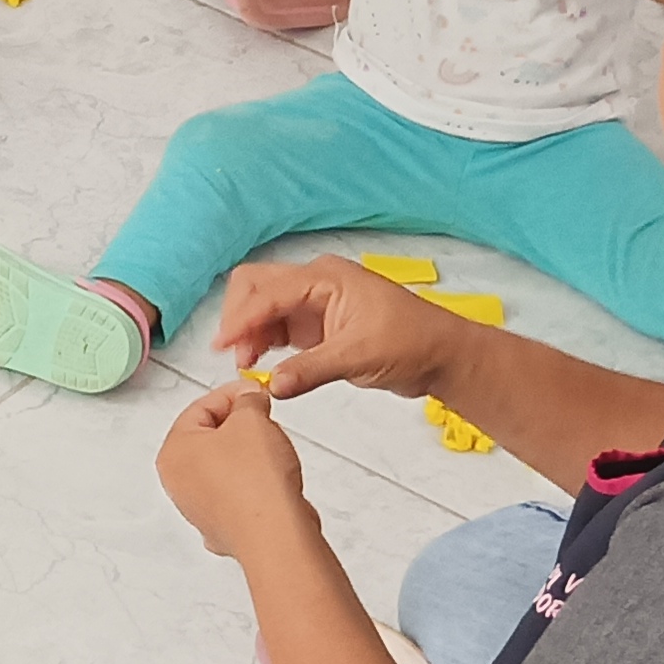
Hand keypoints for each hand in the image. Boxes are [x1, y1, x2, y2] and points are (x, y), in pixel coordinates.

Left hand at [156, 379, 314, 561]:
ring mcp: (199, 508)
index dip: (232, 395)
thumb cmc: (254, 483)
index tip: (254, 392)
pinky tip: (271, 482)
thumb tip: (249, 398)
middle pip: (210, 438)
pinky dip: (255, 484)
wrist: (274, 533)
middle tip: (264, 419)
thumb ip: (248, 400)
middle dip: (240, 425)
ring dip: (250, 455)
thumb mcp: (252, 418)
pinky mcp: (223, 526)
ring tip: (272, 453)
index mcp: (173, 452)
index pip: (200, 409)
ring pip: (225, 466)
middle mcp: (178, 483)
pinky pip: (239, 493)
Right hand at [210, 255, 464, 401]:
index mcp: (326, 277)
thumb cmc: (413, 343)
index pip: (269, 293)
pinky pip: (276, 327)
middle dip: (239, 318)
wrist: (441, 355)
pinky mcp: (316, 326)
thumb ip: (312, 369)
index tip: (222, 346)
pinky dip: (262, 342)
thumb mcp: (359, 357)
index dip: (241, 318)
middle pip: (256, 287)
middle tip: (237, 357)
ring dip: (249, 332)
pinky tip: (261, 364)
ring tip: (248, 367)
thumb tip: (272, 385)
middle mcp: (315, 283)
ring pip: (262, 307)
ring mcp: (314, 303)